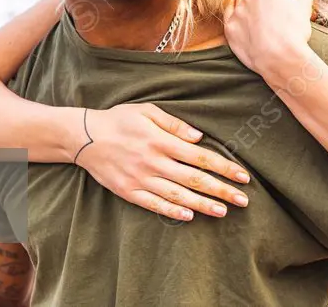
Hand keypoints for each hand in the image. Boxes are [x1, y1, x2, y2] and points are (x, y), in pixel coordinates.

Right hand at [73, 103, 250, 221]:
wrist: (84, 137)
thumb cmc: (119, 120)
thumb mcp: (147, 111)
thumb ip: (174, 124)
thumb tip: (198, 137)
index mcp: (160, 141)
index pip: (200, 157)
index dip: (224, 167)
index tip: (243, 176)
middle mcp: (153, 162)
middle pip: (194, 179)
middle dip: (221, 190)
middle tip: (243, 200)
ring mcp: (140, 179)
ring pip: (178, 195)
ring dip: (202, 204)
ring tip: (223, 212)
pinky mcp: (128, 192)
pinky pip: (154, 204)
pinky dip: (172, 211)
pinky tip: (189, 216)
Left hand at [223, 0, 315, 79]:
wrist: (279, 57)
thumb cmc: (294, 31)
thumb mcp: (304, 9)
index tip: (291, 6)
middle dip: (268, 3)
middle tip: (278, 16)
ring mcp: (237, 11)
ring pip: (244, 6)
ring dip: (252, 11)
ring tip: (264, 24)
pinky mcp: (230, 27)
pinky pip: (231, 18)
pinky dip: (238, 19)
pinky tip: (246, 24)